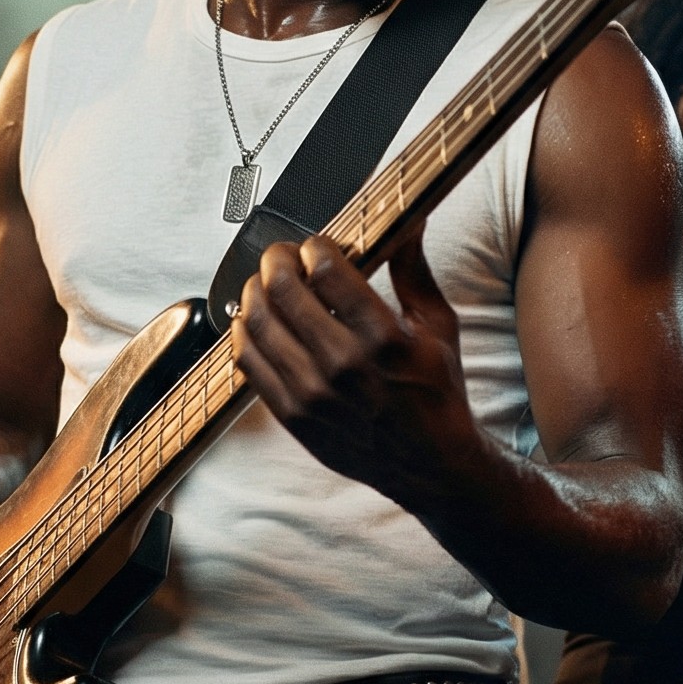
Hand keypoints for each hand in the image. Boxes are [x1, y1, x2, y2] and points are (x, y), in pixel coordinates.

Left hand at [231, 226, 477, 501]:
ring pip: (258, 324)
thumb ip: (413, 269)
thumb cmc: (436, 392)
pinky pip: (249, 364)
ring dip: (254, 292)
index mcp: (383, 337)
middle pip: (284, 290)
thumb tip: (410, 219)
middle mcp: (343, 365)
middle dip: (277, 260)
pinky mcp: (293, 417)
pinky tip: (253, 321)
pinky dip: (244, 334)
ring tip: (264, 284)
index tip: (317, 246)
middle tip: (282, 256)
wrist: (429, 465)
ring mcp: (313, 394)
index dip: (314, 247)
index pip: (326, 270)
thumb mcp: (437, 326)